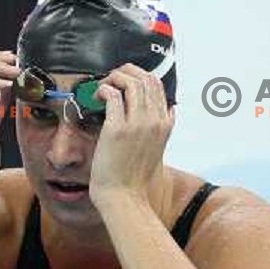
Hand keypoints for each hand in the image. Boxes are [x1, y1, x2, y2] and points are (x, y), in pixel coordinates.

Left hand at [89, 63, 174, 206]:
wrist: (124, 196)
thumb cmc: (135, 176)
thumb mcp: (158, 149)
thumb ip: (164, 128)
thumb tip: (172, 110)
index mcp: (165, 124)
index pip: (158, 85)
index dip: (139, 77)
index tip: (124, 82)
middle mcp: (154, 120)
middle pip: (146, 78)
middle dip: (126, 72)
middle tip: (111, 80)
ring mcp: (137, 124)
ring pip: (130, 82)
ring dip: (113, 78)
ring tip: (102, 87)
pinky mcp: (117, 128)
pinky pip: (113, 95)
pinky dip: (103, 89)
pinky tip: (97, 96)